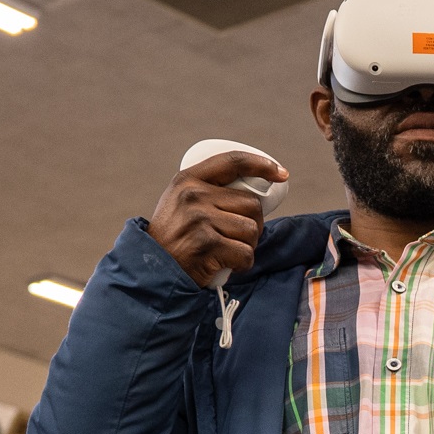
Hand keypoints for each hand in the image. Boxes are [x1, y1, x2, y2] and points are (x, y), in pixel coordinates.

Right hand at [148, 150, 286, 287]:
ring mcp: (199, 219)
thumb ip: (206, 192)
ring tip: (227, 252)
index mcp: (187, 179)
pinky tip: (227, 265)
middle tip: (237, 238)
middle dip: (253, 224)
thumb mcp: (180, 203)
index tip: (281, 173)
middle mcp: (192, 195)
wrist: (151, 271)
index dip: (261, 165)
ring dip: (248, 246)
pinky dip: (242, 264)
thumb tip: (254, 190)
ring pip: (252, 230)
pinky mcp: (206, 245)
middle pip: (251, 204)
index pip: (232, 162)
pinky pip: (246, 254)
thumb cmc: (174, 239)